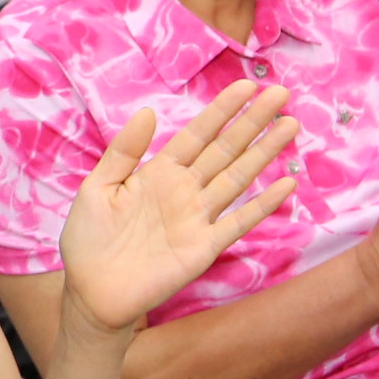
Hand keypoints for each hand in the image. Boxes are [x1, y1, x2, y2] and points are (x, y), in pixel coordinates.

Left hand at [58, 85, 298, 337]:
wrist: (90, 293)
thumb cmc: (88, 240)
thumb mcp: (97, 188)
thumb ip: (123, 152)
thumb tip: (147, 111)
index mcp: (158, 172)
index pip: (197, 135)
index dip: (222, 111)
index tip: (246, 85)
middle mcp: (184, 191)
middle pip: (225, 150)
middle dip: (253, 122)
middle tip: (281, 94)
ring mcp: (197, 218)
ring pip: (238, 178)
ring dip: (264, 153)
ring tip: (290, 126)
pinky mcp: (204, 248)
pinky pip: (238, 222)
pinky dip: (263, 205)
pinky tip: (286, 185)